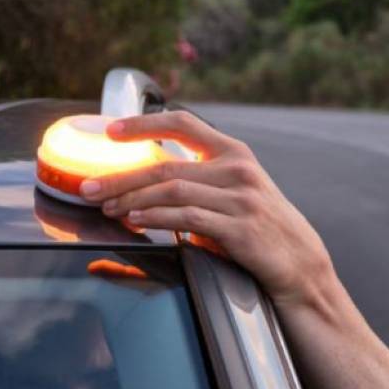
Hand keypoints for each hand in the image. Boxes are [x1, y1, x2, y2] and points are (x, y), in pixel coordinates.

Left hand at [79, 111, 336, 306]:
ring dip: (132, 199)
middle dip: (120, 176)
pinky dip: (157, 217)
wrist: (300, 265)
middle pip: (166, 164)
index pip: (184, 124)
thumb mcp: (234, 193)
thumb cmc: (260, 228)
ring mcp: (241, 198)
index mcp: (234, 153)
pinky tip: (137, 220)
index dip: (144, 122)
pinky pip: (188, 218)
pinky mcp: (240, 228)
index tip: (111, 129)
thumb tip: (144, 186)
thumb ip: (199, 181)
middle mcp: (238, 169)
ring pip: (173, 189)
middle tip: (88, 187)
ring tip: (107, 207)